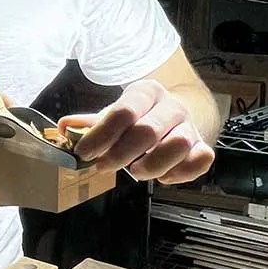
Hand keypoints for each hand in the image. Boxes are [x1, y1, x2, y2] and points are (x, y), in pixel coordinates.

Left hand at [57, 79, 214, 183]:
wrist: (174, 114)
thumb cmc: (138, 117)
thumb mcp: (114, 113)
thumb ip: (90, 123)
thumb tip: (64, 127)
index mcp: (146, 92)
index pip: (123, 111)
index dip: (101, 135)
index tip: (84, 153)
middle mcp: (171, 106)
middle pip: (147, 130)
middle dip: (120, 154)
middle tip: (103, 166)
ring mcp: (190, 126)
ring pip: (177, 145)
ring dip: (152, 164)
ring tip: (135, 172)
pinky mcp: (203, 146)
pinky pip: (201, 160)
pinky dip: (181, 173)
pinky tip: (163, 177)